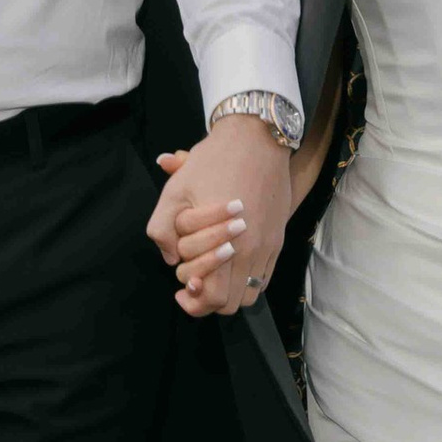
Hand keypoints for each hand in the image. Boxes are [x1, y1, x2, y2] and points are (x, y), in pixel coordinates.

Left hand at [149, 120, 291, 319]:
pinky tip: (229, 264)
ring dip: (228, 291)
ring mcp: (268, 246)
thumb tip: (168, 257)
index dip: (193, 300)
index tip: (181, 290)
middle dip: (207, 299)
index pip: (213, 296)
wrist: (256, 138)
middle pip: (230, 303)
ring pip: (249, 294)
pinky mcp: (278, 239)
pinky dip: (245, 280)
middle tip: (192, 283)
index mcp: (227, 242)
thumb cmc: (213, 162)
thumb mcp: (176, 190)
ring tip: (211, 276)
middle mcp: (252, 249)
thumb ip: (163, 228)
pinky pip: (264, 277)